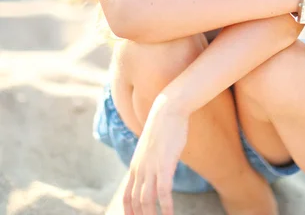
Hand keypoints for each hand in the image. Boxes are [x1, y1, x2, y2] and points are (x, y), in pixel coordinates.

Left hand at [123, 94, 188, 214]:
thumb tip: (156, 170)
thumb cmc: (164, 128)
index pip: (127, 197)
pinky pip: (163, 193)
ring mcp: (150, 168)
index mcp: (135, 166)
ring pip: (146, 201)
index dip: (129, 213)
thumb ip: (151, 161)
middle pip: (135, 202)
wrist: (168, 110)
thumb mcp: (153, 148)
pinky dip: (165, 208)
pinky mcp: (164, 165)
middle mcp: (139, 169)